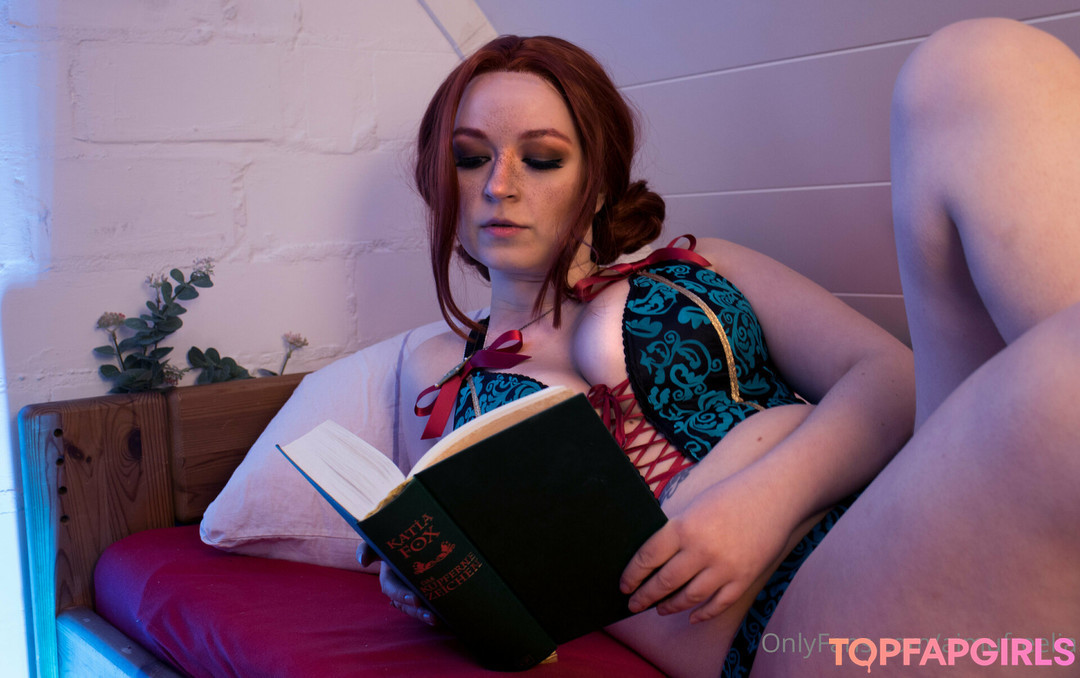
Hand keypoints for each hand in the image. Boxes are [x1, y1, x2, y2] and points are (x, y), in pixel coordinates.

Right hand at [357, 541, 437, 625]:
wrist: (409, 535)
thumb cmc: (392, 539)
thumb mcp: (379, 541)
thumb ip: (368, 547)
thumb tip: (362, 561)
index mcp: (389, 576)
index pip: (392, 588)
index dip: (401, 595)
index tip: (415, 600)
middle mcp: (399, 586)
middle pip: (405, 603)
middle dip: (416, 611)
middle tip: (430, 615)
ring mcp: (412, 589)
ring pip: (414, 607)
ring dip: (423, 615)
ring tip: (436, 619)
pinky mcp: (425, 590)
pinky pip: (426, 604)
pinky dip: (433, 610)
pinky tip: (444, 617)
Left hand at [619, 475, 792, 623]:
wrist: (775, 495)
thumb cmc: (731, 495)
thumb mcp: (695, 507)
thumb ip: (676, 532)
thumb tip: (654, 559)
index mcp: (684, 527)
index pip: (648, 557)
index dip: (633, 575)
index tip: (624, 585)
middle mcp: (702, 550)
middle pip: (665, 582)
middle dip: (645, 596)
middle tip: (633, 605)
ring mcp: (724, 567)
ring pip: (689, 598)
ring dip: (670, 606)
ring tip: (659, 609)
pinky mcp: (744, 578)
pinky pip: (718, 604)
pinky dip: (702, 613)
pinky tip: (691, 616)